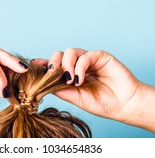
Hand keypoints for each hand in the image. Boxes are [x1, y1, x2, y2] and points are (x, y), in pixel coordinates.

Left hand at [33, 48, 154, 131]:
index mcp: (71, 73)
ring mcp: (88, 59)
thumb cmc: (102, 103)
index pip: (56, 65)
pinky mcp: (99, 56)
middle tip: (53, 74)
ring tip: (70, 80)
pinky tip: (79, 79)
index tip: (34, 64)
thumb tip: (43, 83)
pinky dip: (79, 66)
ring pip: (70, 52)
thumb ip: (61, 89)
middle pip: (59, 54)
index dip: (44, 63)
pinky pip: (85, 56)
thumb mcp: (76, 98)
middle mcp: (78, 64)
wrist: (124, 105)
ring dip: (66, 65)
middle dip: (53, 62)